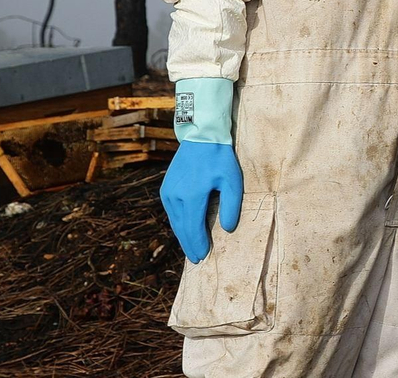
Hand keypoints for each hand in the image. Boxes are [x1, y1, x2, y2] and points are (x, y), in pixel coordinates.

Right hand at [160, 140, 243, 261]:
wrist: (201, 137)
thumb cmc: (220, 158)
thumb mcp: (232, 181)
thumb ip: (231, 206)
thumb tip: (228, 229)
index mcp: (192, 196)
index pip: (193, 228)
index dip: (198, 244)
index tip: (203, 257)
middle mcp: (175, 196)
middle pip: (182, 228)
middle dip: (189, 245)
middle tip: (197, 260)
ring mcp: (167, 192)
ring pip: (175, 221)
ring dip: (183, 236)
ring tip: (191, 249)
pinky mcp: (165, 189)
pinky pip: (172, 212)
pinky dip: (179, 224)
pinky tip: (186, 230)